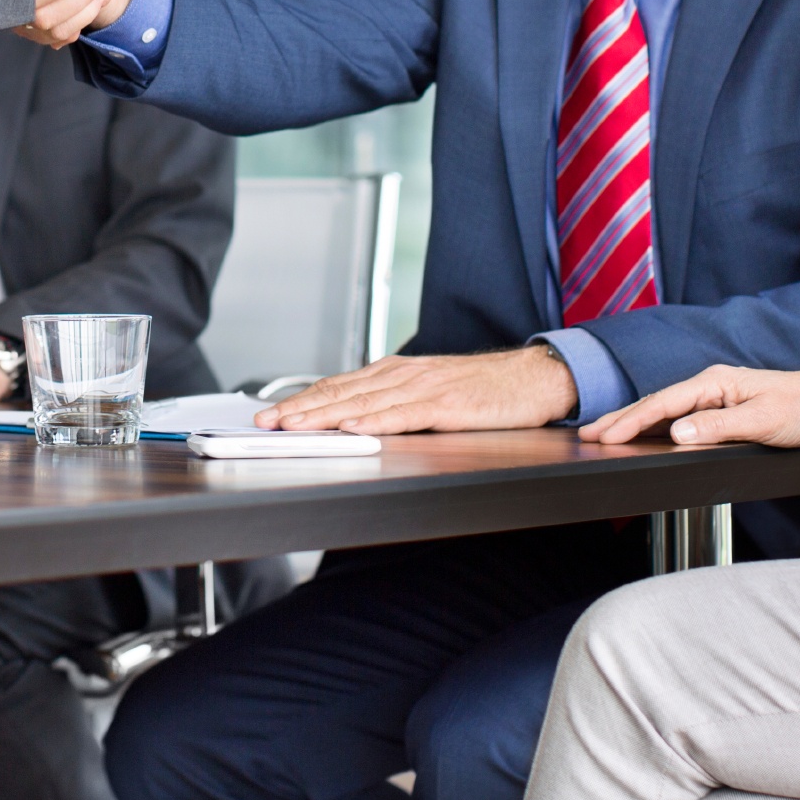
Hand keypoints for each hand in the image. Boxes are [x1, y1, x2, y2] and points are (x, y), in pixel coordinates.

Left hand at [256, 345, 576, 434]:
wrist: (534, 378)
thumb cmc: (485, 389)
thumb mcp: (431, 392)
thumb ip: (395, 403)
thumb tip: (356, 420)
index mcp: (396, 373)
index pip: (338, 386)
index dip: (302, 400)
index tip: (273, 414)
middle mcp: (403, 375)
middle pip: (341, 392)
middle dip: (299, 409)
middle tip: (266, 423)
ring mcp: (424, 388)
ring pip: (364, 402)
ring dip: (325, 415)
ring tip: (294, 426)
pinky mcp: (447, 405)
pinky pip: (405, 414)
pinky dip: (375, 420)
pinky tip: (353, 427)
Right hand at [579, 365, 799, 448]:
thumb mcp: (762, 421)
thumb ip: (718, 427)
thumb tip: (677, 433)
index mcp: (714, 382)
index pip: (664, 404)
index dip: (632, 420)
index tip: (607, 435)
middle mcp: (708, 386)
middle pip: (655, 403)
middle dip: (619, 418)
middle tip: (587, 434)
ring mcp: (711, 397)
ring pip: (662, 411)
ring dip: (631, 422)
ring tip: (602, 433)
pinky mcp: (717, 410)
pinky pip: (677, 417)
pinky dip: (652, 425)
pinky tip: (639, 433)